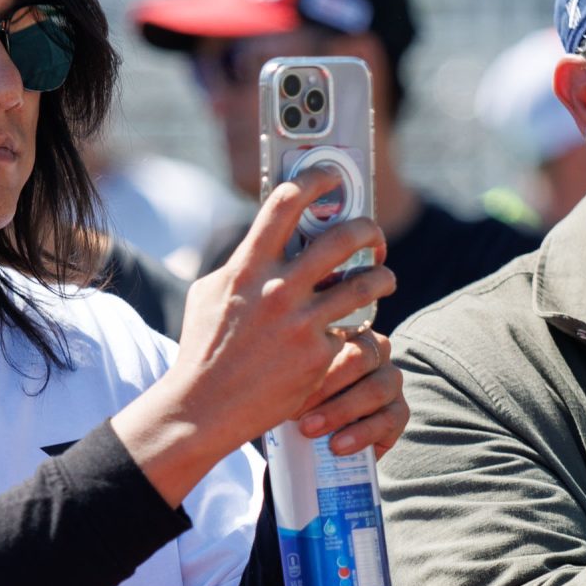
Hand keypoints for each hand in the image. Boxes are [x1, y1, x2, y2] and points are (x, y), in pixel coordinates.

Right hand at [114, 166, 400, 504]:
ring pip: (367, 284)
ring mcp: (302, 325)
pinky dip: (360, 332)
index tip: (330, 176)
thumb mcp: (209, 293)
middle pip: (343, 237)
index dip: (314, 179)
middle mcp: (278, 290)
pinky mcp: (320, 358)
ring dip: (382, 278)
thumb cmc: (203, 349)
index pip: (285, 203)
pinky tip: (354, 335)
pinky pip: (357, 333)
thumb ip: (239, 263)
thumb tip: (264, 238)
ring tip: (382, 280)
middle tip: (372, 236)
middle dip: (368, 229)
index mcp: (247, 268)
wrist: (204, 409)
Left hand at [297, 327, 408, 459]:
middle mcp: (377, 353)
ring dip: (339, 412)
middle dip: (324, 387)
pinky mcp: (400, 412)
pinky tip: (336, 446)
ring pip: (375, 390)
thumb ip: (295, 375)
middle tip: (295, 411)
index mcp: (349, 334)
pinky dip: (360, 435)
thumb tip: (281, 385)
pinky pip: (387, 421)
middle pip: (358, 360)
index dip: (311, 362)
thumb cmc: (304, 399)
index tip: (284, 385)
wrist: (321, 434)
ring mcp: (392, 381)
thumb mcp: (297, 383)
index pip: (336, 337)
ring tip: (309, 430)